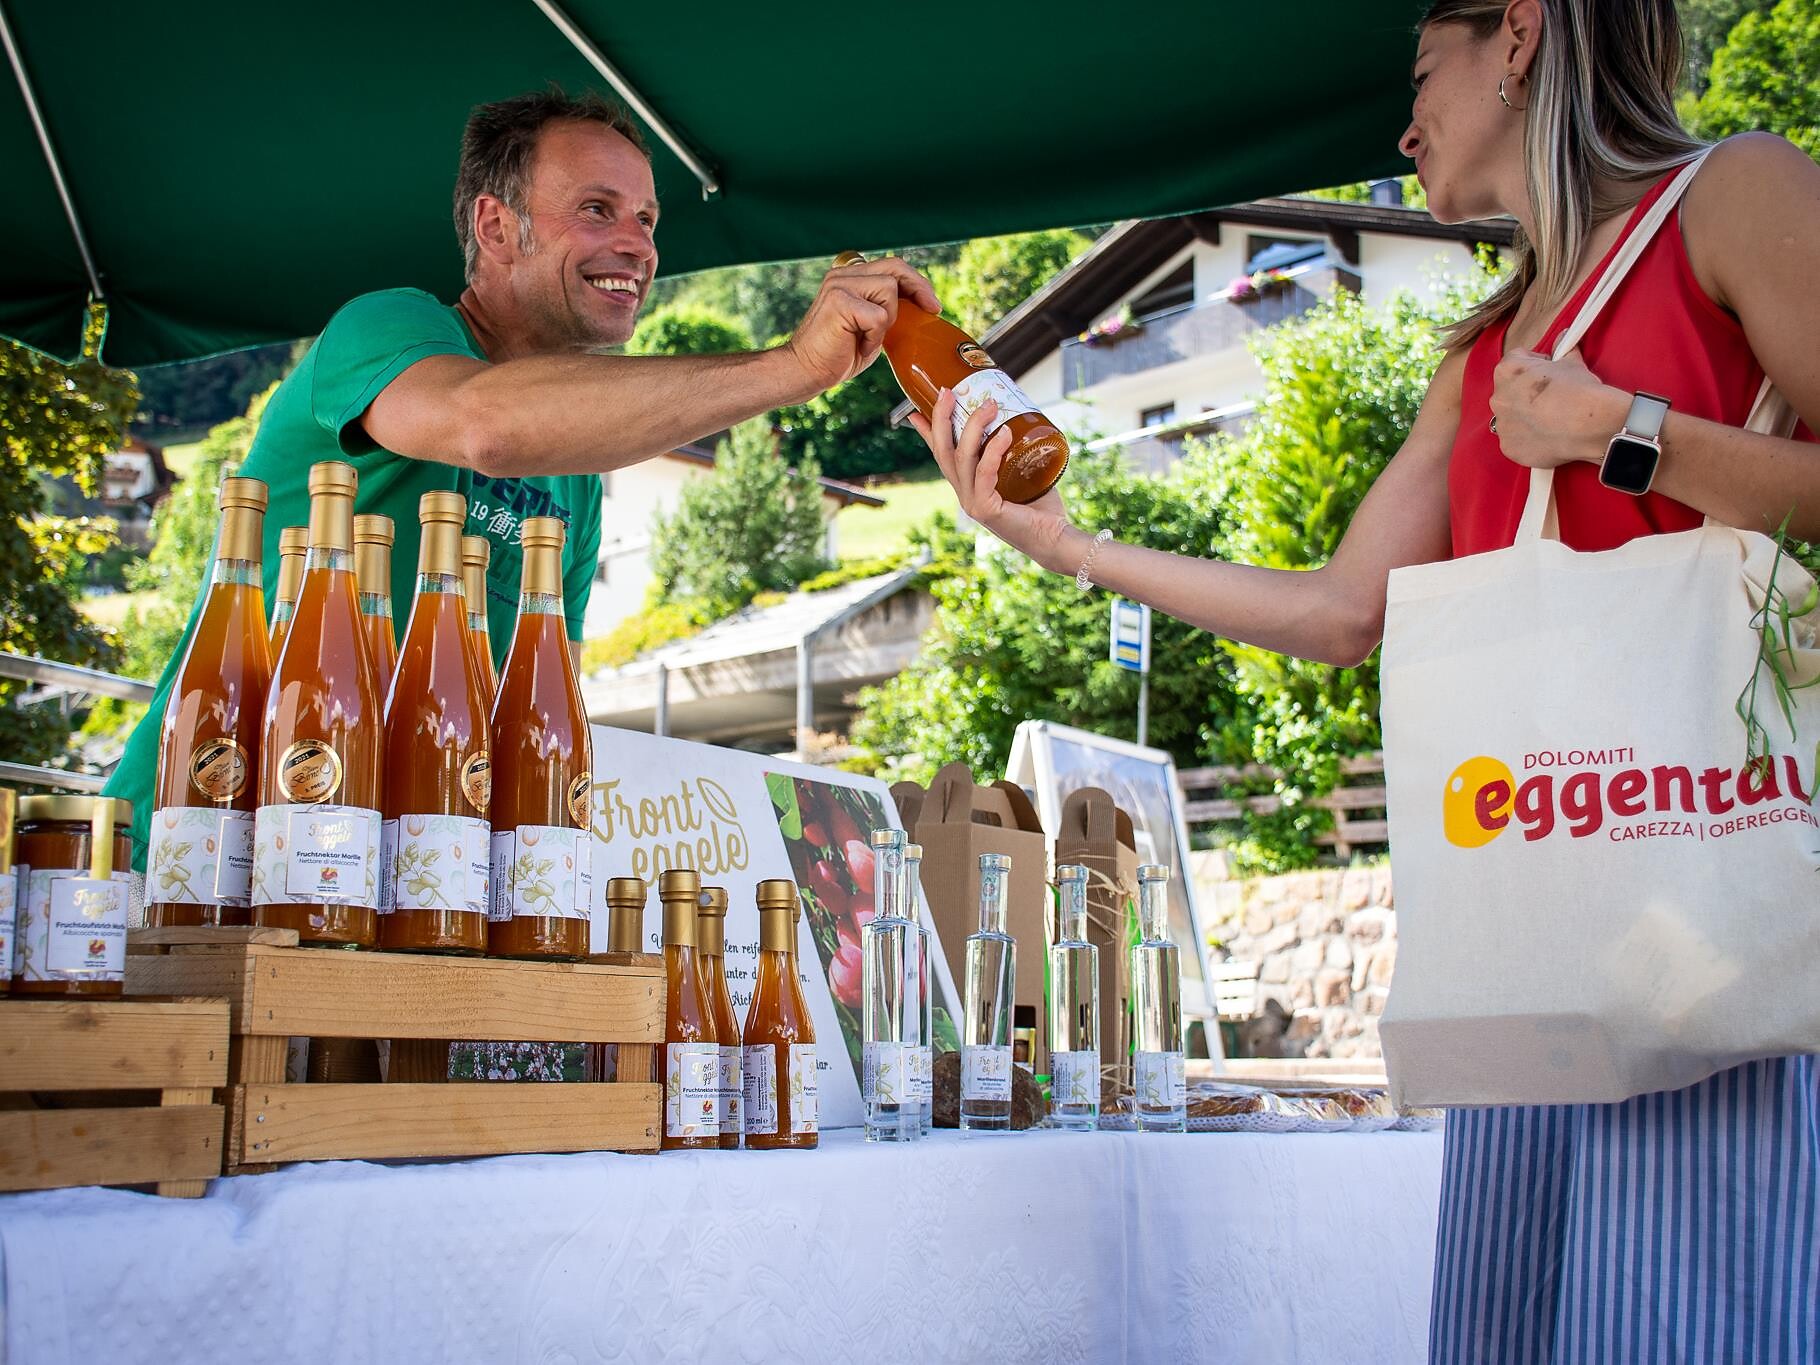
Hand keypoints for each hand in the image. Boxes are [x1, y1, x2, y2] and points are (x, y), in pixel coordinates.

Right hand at [777, 257, 940, 401]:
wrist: (807, 371)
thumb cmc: (839, 354)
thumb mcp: (869, 325)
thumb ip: (885, 308)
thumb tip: (919, 304)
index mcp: (849, 276)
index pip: (891, 265)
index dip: (916, 281)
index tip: (931, 302)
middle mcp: (843, 275)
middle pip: (895, 267)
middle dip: (919, 287)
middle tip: (932, 308)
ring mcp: (839, 285)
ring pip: (889, 290)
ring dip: (888, 320)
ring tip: (869, 338)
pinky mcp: (839, 302)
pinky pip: (879, 316)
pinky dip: (875, 337)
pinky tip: (859, 345)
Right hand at [911, 389, 1078, 571]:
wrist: (1055, 538)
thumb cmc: (1041, 505)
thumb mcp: (1022, 470)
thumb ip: (1014, 450)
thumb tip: (1019, 416)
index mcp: (968, 485)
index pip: (942, 455)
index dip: (928, 432)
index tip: (915, 409)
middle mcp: (965, 494)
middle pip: (943, 451)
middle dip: (942, 419)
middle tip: (949, 391)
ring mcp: (972, 503)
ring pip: (962, 458)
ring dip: (974, 427)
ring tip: (990, 404)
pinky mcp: (986, 509)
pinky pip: (985, 473)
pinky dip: (993, 451)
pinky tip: (1004, 433)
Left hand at [1489, 348, 1630, 469]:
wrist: (1585, 424)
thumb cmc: (1577, 389)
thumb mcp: (1571, 362)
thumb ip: (1562, 350)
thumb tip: (1564, 337)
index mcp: (1507, 371)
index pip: (1516, 359)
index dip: (1536, 363)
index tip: (1550, 370)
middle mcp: (1497, 398)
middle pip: (1510, 390)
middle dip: (1527, 392)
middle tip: (1552, 397)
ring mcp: (1502, 426)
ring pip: (1511, 417)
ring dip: (1526, 416)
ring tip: (1552, 418)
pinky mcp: (1509, 448)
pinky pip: (1516, 441)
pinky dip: (1529, 439)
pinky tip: (1549, 437)